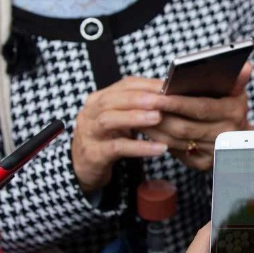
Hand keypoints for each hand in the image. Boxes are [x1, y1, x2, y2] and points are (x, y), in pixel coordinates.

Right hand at [72, 78, 171, 192]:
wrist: (85, 168)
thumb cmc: (107, 139)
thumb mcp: (119, 120)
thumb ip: (137, 108)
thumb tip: (169, 96)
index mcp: (98, 100)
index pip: (123, 86)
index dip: (146, 85)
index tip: (168, 86)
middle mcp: (89, 114)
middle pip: (112, 100)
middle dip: (139, 98)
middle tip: (162, 100)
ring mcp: (89, 134)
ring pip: (108, 120)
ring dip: (135, 117)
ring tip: (158, 117)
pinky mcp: (93, 154)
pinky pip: (117, 148)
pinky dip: (139, 147)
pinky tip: (158, 148)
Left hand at [143, 63, 252, 170]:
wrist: (239, 137)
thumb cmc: (231, 106)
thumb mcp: (237, 91)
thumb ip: (238, 78)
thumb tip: (246, 66)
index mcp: (233, 113)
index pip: (201, 108)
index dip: (177, 103)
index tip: (157, 96)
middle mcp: (225, 134)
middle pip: (185, 127)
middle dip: (160, 116)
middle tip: (140, 106)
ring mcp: (214, 151)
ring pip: (177, 141)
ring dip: (156, 129)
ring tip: (139, 115)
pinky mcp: (205, 163)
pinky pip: (178, 153)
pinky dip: (161, 141)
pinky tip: (149, 130)